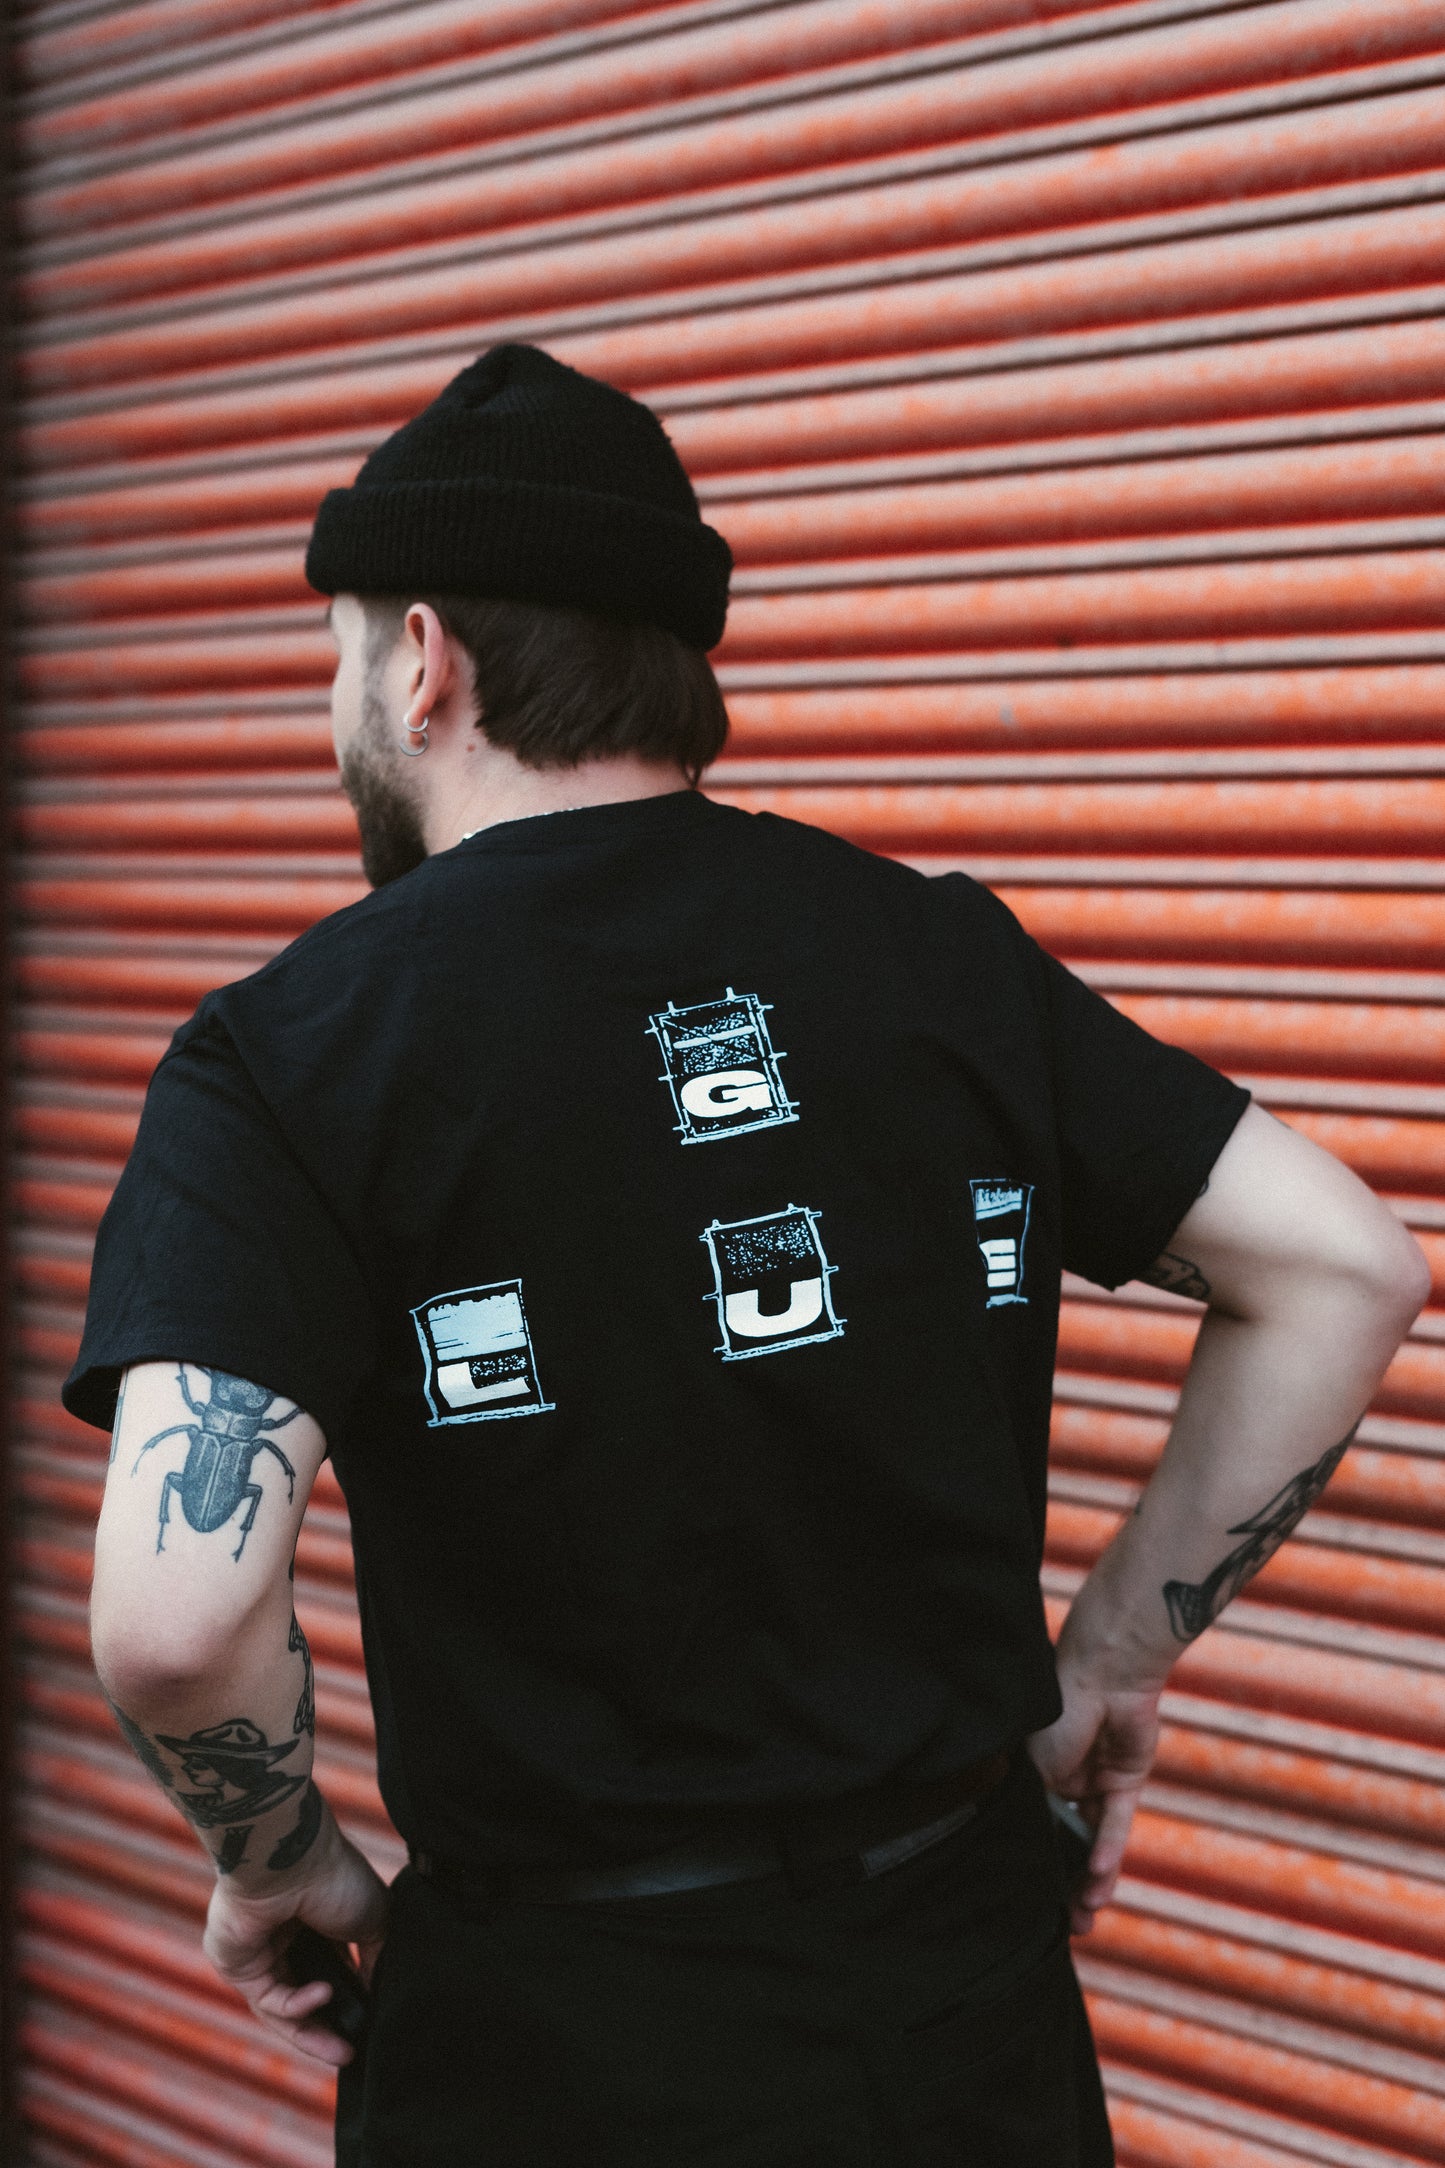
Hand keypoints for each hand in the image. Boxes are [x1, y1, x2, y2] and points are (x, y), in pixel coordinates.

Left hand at [202, 1810, 389, 2065]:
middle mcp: (286, 1941)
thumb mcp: (374, 1918)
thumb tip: (377, 1993)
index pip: (331, 1975)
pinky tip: (323, 1994)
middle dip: (328, 2030)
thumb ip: (376, 1958)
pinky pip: (268, 1998)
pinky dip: (296, 2003)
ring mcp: (258, 1955)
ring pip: (283, 2009)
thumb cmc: (336, 1877)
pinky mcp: (236, 1966)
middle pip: (303, 2001)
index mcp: (316, 1924)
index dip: (348, 2004)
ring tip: (342, 2050)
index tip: (368, 2027)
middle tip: (350, 2054)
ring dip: (311, 2031)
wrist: (291, 1857)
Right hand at [1028, 1654, 1160, 1936]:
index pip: (1038, 1828)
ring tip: (1086, 1913)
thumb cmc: (1057, 1710)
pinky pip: (1115, 1822)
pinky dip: (1107, 1847)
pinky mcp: (1127, 1781)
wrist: (1102, 1675)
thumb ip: (1035, 1806)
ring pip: (1094, 1840)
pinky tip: (1098, 1871)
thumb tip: (1031, 1852)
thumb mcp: (1032, 1765)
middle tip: (1068, 1924)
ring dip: (1091, 1876)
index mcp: (1037, 1774)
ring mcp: (1097, 1782)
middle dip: (1068, 1884)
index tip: (1034, 1902)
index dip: (1038, 1864)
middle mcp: (1067, 1782)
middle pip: (1067, 1842)